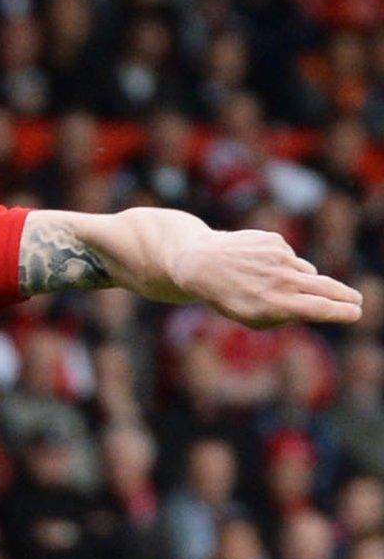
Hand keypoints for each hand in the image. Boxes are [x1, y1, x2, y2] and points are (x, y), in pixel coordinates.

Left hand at [172, 229, 362, 328]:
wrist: (200, 264)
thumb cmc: (228, 297)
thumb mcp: (252, 317)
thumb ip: (284, 315)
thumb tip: (315, 307)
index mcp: (275, 304)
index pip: (320, 308)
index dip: (342, 311)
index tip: (356, 312)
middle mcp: (280, 280)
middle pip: (326, 288)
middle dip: (345, 297)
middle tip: (357, 301)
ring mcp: (279, 258)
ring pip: (306, 273)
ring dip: (298, 280)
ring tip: (268, 284)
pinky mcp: (274, 241)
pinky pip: (290, 257)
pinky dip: (281, 263)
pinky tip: (256, 266)